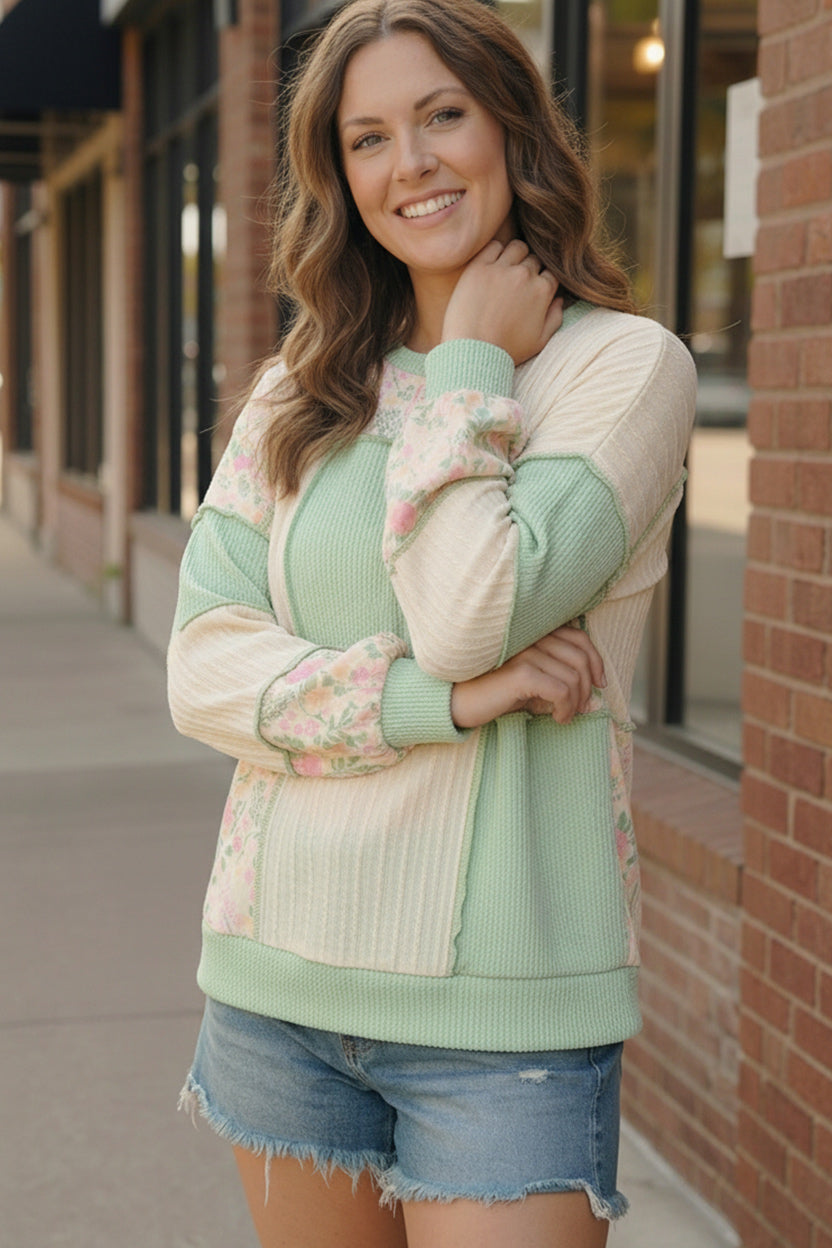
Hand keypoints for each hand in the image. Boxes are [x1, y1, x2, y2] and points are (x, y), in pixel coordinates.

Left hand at [441, 239, 563, 364]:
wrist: (473, 354)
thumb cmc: (507, 351)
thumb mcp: (540, 341)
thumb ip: (555, 318)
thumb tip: (560, 300)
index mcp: (543, 291)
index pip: (550, 274)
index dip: (542, 281)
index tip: (531, 290)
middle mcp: (525, 275)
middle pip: (534, 259)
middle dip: (528, 269)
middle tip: (515, 285)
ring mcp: (501, 269)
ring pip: (516, 248)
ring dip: (515, 256)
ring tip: (505, 271)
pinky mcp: (479, 268)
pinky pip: (493, 246)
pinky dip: (495, 252)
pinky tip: (490, 266)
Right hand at [450, 626, 605, 728]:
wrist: (457, 701)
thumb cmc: (496, 692)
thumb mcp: (531, 681)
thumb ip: (557, 676)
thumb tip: (593, 693)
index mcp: (535, 633)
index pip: (580, 638)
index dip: (596, 661)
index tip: (599, 684)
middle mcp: (532, 637)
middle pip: (581, 658)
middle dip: (588, 687)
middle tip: (583, 708)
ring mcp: (526, 652)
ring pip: (573, 677)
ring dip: (576, 703)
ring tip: (564, 716)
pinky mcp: (521, 673)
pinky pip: (561, 691)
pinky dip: (566, 708)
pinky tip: (558, 719)